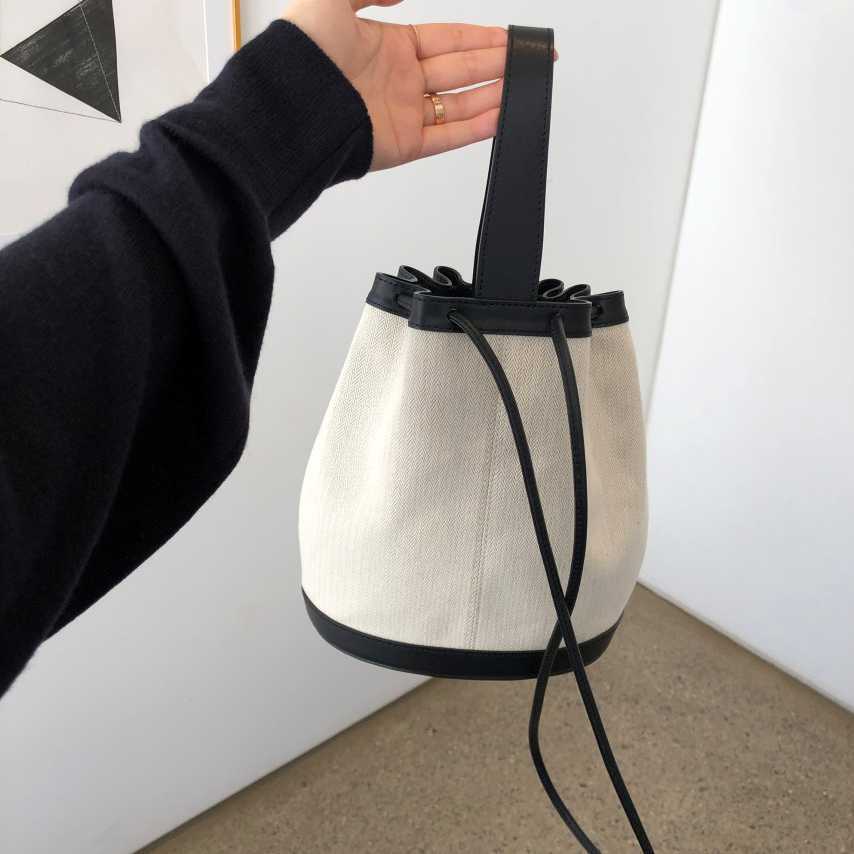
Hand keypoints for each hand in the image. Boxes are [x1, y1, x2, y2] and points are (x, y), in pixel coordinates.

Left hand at [282, 0, 509, 169]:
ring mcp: (404, 113)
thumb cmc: (303, 53)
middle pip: (461, 68)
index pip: (448, 39)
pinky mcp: (404, 145)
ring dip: (495, 92)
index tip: (512, 35)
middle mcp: (400, 80)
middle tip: (533, 57)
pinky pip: (448, 135)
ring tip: (528, 83)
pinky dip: (477, 127)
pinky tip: (502, 115)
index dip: (482, 36)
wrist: (289, 106)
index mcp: (388, 46)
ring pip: (461, 102)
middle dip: (499, 61)